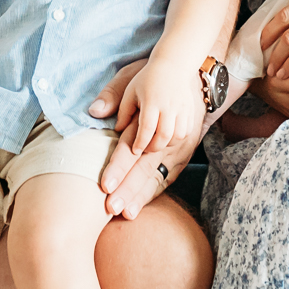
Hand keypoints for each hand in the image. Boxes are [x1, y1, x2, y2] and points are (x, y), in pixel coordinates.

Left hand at [86, 60, 200, 218]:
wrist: (194, 75)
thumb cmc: (153, 78)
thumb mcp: (131, 77)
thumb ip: (113, 96)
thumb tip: (94, 111)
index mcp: (150, 117)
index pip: (131, 147)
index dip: (118, 167)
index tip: (104, 185)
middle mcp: (165, 135)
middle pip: (144, 166)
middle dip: (128, 189)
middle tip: (111, 207)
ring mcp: (178, 146)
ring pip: (158, 174)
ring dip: (141, 195)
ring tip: (126, 213)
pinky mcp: (185, 152)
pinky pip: (169, 175)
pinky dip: (154, 191)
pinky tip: (140, 205)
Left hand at [116, 56, 202, 154]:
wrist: (173, 65)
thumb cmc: (148, 79)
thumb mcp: (130, 91)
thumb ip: (123, 111)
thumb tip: (118, 129)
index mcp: (151, 100)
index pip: (147, 128)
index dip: (141, 143)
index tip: (135, 150)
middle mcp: (169, 105)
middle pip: (164, 135)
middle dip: (153, 147)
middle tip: (145, 148)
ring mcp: (182, 108)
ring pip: (177, 136)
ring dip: (166, 144)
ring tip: (156, 142)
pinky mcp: (190, 110)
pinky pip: (186, 131)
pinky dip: (177, 138)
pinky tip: (168, 135)